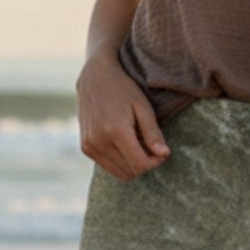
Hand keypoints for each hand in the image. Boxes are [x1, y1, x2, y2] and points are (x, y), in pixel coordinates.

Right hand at [76, 57, 169, 178]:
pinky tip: (124, 143)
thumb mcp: (143, 107)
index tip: (161, 151)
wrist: (95, 77)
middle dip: (145, 163)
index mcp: (115, 130)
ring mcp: (89, 145)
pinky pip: (108, 166)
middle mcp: (99, 141)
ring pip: (120, 173)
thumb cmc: (124, 89)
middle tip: (151, 146)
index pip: (140, 164)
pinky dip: (120, 160)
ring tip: (138, 142)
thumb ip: (153, 133)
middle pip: (130, 171)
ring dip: (133, 163)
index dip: (155, 162)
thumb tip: (164, 154)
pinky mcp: (85, 147)